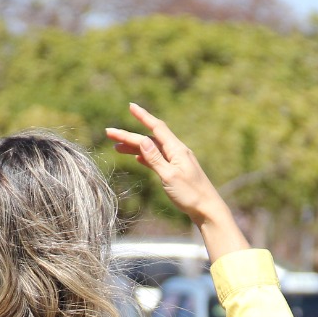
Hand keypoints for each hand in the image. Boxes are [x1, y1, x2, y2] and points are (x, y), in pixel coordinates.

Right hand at [106, 104, 244, 258]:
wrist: (207, 210)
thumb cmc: (191, 195)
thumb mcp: (170, 176)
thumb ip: (155, 158)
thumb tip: (143, 140)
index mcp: (176, 150)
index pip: (156, 128)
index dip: (143, 116)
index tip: (131, 106)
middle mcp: (177, 152)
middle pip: (150, 138)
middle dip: (129, 135)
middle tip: (109, 132)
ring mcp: (176, 161)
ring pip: (152, 149)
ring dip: (134, 147)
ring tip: (117, 147)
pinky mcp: (176, 171)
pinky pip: (157, 159)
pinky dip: (145, 156)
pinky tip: (136, 157)